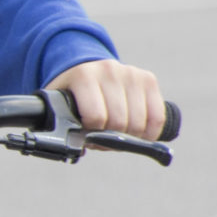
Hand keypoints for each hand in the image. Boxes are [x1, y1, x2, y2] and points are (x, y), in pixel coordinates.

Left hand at [47, 57, 166, 139]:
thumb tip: (75, 147)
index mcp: (83, 76)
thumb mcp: (59, 106)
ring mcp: (131, 73)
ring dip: (129, 137)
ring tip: (117, 133)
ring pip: (139, 122)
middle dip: (111, 138)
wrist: (85, 69)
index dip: (92, 134)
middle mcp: (109, 70)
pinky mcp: (148, 79)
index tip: (86, 134)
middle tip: (102, 137)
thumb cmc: (72, 95)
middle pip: (119, 122)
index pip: (97, 117)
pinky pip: (157, 117)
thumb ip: (62, 124)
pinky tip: (139, 135)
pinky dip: (150, 132)